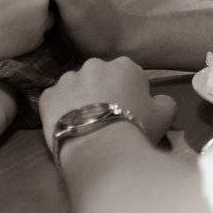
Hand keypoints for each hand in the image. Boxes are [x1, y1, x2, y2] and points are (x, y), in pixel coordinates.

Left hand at [39, 57, 176, 156]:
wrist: (99, 146)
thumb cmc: (136, 127)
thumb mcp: (164, 116)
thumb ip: (165, 102)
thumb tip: (160, 100)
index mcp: (124, 65)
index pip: (130, 76)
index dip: (132, 94)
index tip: (131, 112)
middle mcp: (93, 65)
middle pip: (100, 79)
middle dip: (103, 93)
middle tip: (107, 119)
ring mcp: (67, 79)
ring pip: (76, 88)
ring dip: (80, 101)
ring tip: (86, 126)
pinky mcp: (47, 96)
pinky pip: (56, 102)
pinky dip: (60, 112)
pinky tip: (70, 128)